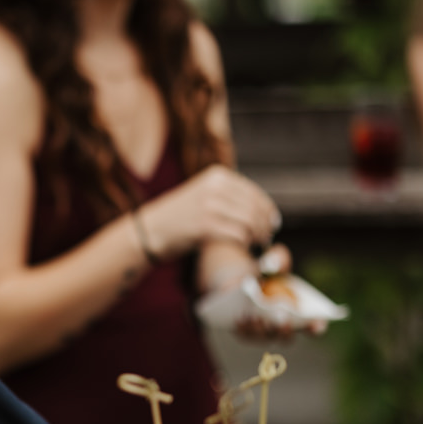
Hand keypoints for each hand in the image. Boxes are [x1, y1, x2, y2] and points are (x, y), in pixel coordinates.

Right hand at [139, 166, 279, 261]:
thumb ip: (228, 195)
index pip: (254, 193)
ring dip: (257, 236)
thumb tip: (261, 208)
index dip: (267, 210)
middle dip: (265, 225)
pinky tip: (243, 248)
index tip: (272, 224)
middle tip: (266, 238)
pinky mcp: (205, 226)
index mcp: (217, 176)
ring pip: (249, 222)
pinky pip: (238, 235)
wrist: (150, 229)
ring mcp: (209, 206)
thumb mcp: (204, 194)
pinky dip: (244, 243)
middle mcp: (215, 187)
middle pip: (254, 208)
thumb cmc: (179, 216)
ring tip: (257, 244)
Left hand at [236, 245, 326, 340]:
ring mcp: (266, 335)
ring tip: (256, 316)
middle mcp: (285, 330)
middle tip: (283, 316)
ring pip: (265, 337)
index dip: (318, 326)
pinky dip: (244, 327)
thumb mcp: (273, 263)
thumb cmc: (268, 276)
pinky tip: (239, 317)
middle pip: (287, 337)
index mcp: (302, 316)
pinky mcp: (247, 334)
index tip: (318, 322)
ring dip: (262, 329)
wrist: (244, 284)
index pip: (315, 327)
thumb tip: (272, 264)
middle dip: (286, 329)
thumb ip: (277, 258)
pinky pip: (245, 335)